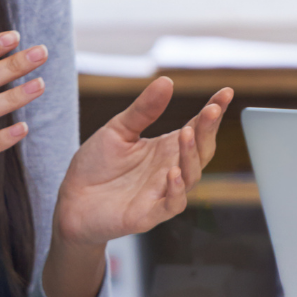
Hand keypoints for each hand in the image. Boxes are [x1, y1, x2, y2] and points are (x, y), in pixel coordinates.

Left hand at [55, 80, 232, 245]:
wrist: (70, 201)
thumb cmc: (96, 166)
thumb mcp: (118, 130)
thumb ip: (143, 110)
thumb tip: (167, 82)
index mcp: (166, 148)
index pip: (197, 127)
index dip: (212, 112)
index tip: (226, 93)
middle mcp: (170, 169)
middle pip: (201, 150)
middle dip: (209, 130)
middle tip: (211, 110)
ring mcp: (162, 192)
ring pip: (191, 175)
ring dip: (192, 155)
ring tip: (187, 134)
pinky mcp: (149, 214)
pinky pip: (172, 204)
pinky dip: (177, 190)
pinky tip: (173, 173)